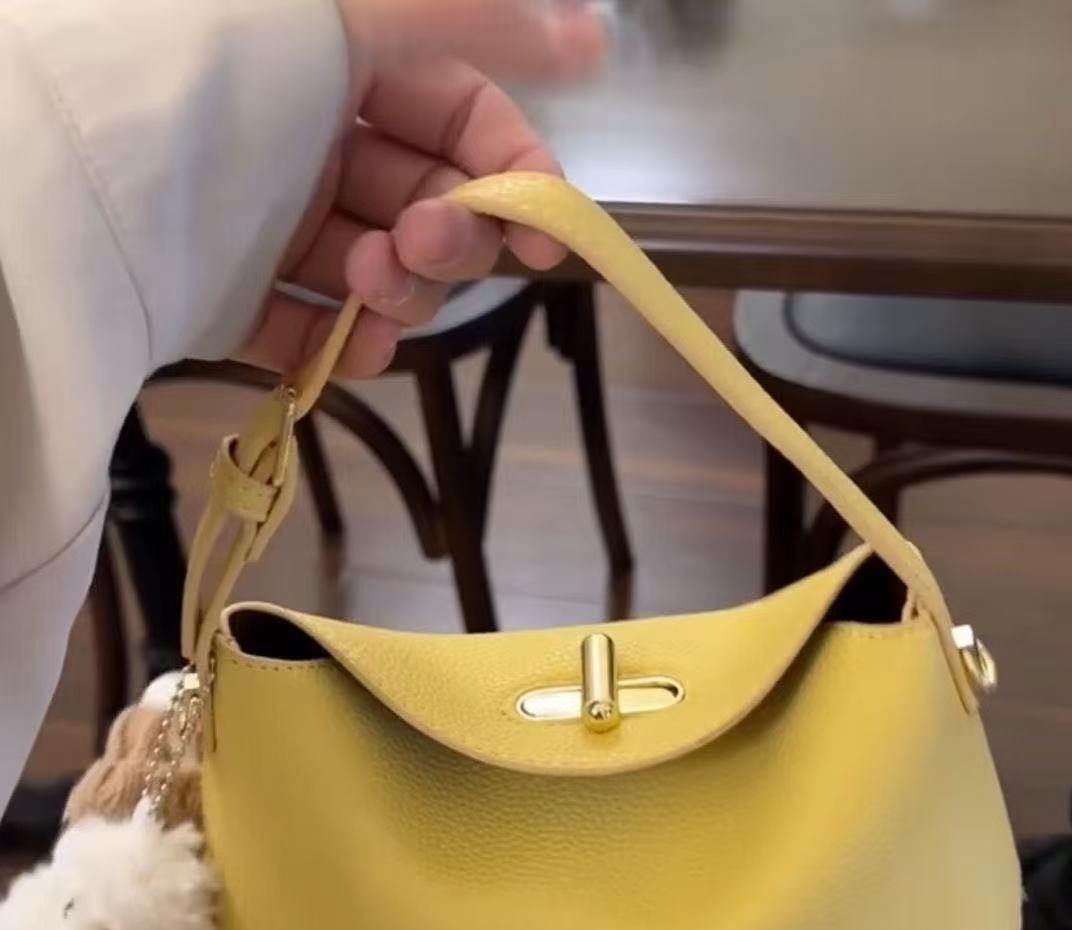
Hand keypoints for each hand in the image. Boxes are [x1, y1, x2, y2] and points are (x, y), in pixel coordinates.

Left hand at [240, 0, 605, 376]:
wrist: (76, 171)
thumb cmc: (216, 72)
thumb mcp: (357, 17)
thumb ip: (479, 22)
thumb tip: (591, 37)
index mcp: (343, 66)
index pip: (465, 121)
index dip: (517, 176)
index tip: (546, 238)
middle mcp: (314, 144)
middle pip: (433, 208)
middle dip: (452, 239)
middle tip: (425, 242)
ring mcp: (272, 229)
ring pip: (385, 278)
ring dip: (402, 292)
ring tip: (368, 282)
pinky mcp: (230, 301)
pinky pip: (314, 336)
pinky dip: (347, 350)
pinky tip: (356, 345)